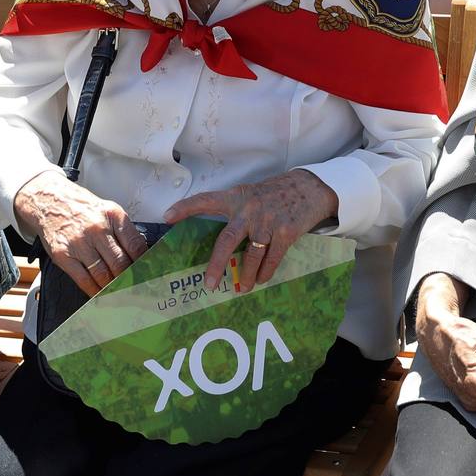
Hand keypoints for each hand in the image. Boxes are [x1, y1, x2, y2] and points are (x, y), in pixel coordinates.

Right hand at [13, 170, 147, 295]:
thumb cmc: (82, 209)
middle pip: (120, 263)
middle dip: (129, 280)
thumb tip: (140, 256)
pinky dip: (94, 290)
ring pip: (103, 274)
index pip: (136, 246)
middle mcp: (98, 229)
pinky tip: (101, 294)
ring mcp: (79, 243)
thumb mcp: (109, 211)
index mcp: (114, 216)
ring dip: (113, 288)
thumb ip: (125, 231)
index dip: (143, 265)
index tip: (147, 275)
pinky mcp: (63, 255)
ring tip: (121, 294)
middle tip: (136, 289)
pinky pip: (83, 279)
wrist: (50, 201)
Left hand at [163, 169, 336, 290]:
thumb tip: (222, 243)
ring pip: (251, 255)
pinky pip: (272, 258)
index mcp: (237, 198)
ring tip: (242, 288)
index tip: (167, 216)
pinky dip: (265, 272)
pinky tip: (261, 279)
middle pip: (227, 240)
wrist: (309, 188)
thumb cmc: (276, 194)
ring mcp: (269, 221)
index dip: (186, 207)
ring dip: (246, 275)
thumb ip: (237, 212)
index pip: (206, 200)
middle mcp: (250, 208)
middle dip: (216, 265)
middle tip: (210, 284)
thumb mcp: (252, 195)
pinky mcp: (286, 232)